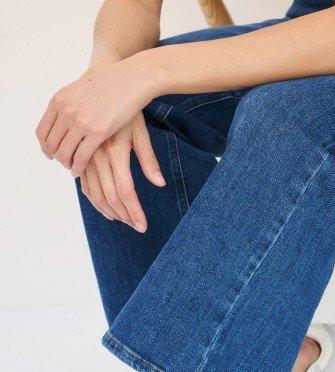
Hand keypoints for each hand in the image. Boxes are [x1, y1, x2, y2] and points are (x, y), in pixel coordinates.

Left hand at [35, 54, 157, 176]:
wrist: (130, 78)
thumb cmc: (109, 85)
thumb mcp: (80, 90)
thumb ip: (68, 105)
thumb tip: (63, 119)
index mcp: (59, 100)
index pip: (42, 132)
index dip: (45, 147)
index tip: (52, 155)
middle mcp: (66, 110)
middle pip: (51, 145)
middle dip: (57, 158)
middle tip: (66, 163)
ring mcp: (81, 121)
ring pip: (63, 153)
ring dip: (67, 165)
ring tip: (73, 168)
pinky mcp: (97, 132)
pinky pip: (81, 157)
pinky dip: (77, 168)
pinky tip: (80, 171)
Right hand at [79, 113, 164, 231]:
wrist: (104, 84)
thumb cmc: (128, 108)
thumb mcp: (141, 132)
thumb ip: (149, 159)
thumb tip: (159, 184)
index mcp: (116, 150)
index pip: (126, 191)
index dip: (134, 212)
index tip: (142, 226)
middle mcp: (98, 154)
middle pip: (110, 196)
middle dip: (124, 215)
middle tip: (134, 225)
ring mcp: (85, 155)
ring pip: (93, 193)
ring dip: (108, 210)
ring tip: (122, 219)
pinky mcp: (78, 154)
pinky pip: (83, 184)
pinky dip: (93, 199)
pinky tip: (105, 208)